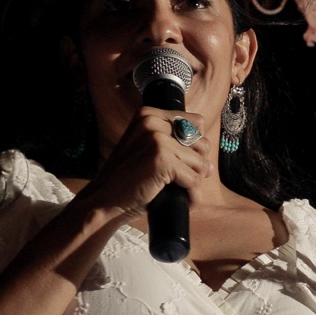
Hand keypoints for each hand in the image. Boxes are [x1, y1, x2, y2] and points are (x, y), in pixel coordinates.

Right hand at [77, 106, 216, 217]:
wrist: (105, 200)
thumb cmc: (129, 178)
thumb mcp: (146, 149)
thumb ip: (173, 145)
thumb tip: (210, 164)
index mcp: (148, 114)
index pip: (197, 123)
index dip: (195, 146)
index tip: (180, 160)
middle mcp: (152, 122)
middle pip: (202, 143)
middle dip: (197, 164)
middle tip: (179, 178)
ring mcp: (157, 139)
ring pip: (201, 164)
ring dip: (194, 182)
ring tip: (178, 190)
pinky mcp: (162, 159)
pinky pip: (195, 180)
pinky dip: (191, 195)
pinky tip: (178, 199)